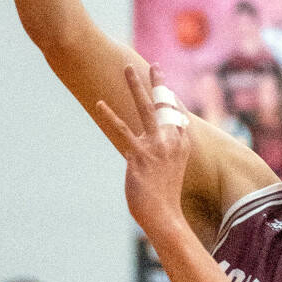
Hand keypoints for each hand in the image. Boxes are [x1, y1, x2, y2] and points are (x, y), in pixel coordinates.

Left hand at [96, 65, 191, 241]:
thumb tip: (148, 143)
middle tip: (154, 65)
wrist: (164, 215)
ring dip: (135, 86)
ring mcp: (156, 146)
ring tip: (127, 68)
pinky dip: (110, 115)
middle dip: (158, 82)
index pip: (175, 113)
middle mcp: (172, 140)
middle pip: (164, 104)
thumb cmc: (164, 196)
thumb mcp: (170, 169)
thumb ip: (162, 151)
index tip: (163, 81)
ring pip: (145, 108)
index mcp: (181, 143)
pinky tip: (99, 104)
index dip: (168, 96)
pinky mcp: (140, 155)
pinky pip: (122, 130)